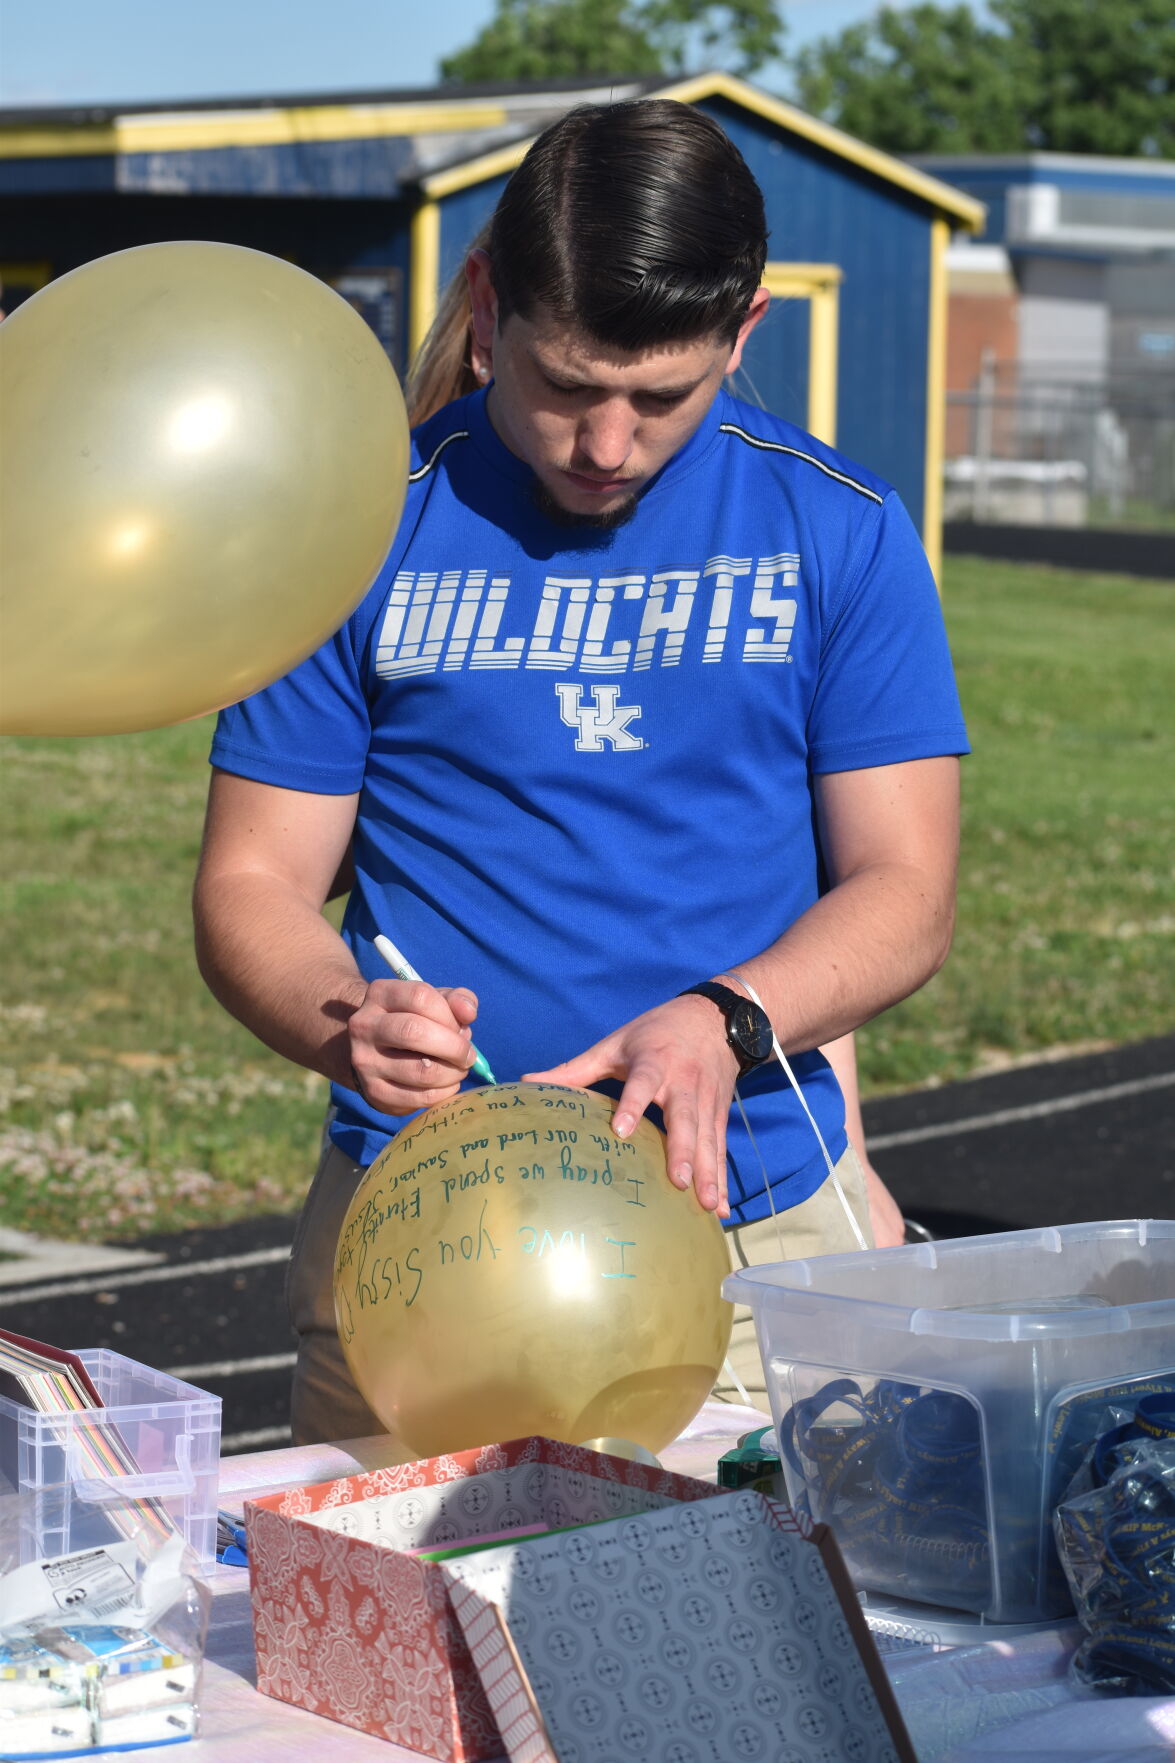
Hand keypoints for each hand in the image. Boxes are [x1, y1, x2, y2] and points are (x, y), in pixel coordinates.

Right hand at [348, 978, 478, 1114]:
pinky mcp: (374, 1092)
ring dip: (453, 1073)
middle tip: (468, 1055)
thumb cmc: (413, 1020)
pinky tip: (447, 1084)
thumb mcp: (434, 1001)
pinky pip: (420, 1097)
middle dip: (453, 1047)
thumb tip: (468, 1012)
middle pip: (414, 1032)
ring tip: (459, 1069)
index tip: (460, 1028)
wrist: (376, 1052)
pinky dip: (444, 1092)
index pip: (420, 997)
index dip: (449, 1015)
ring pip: (421, 1071)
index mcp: (380, 994)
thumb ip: (457, 1000)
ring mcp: (365, 1061)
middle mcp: (364, 1026)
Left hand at [524, 995, 737, 1216]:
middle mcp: (683, 1082)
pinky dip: (720, 1178)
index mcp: (653, 1061)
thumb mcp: (615, 1044)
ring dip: (707, 1172)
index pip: (642, 1083)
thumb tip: (527, 1081)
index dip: (632, 1105)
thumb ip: (575, 1068)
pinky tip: (718, 1210)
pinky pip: (719, 1148)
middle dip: (683, 1149)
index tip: (621, 1131)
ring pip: (707, 1137)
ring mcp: (705, 1100)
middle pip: (684, 1117)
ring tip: (705, 1206)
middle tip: (678, 1181)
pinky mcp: (719, 1114)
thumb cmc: (655, 1032)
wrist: (714, 1017)